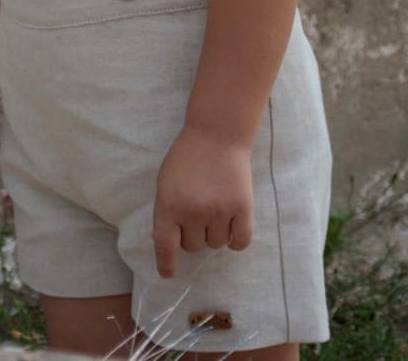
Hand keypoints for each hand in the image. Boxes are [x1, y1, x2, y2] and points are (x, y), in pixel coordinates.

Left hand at [152, 125, 254, 278]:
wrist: (217, 134)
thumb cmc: (187, 157)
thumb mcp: (165, 182)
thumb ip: (167, 211)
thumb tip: (171, 242)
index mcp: (169, 205)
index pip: (165, 247)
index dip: (167, 264)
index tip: (169, 274)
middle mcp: (193, 212)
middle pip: (194, 247)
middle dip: (194, 235)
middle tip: (198, 211)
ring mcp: (219, 211)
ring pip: (216, 244)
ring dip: (215, 233)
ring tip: (216, 207)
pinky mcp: (242, 208)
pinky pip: (240, 241)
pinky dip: (236, 240)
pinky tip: (233, 227)